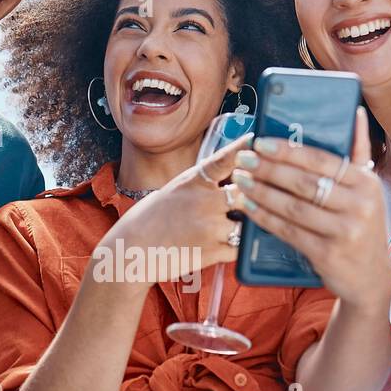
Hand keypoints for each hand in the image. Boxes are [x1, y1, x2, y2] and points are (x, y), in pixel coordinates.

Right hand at [101, 134, 248, 284]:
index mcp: (193, 181)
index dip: (244, 148)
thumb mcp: (174, 190)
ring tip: (237, 225)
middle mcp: (204, 201)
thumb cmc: (150, 220)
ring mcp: (210, 227)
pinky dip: (238, 246)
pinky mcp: (212, 252)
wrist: (131, 251)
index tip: (259, 139)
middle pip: (247, 190)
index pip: (225, 159)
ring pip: (248, 221)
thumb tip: (231, 181)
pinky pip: (240, 247)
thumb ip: (202, 185)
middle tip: (260, 194)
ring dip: (247, 223)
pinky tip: (228, 243)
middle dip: (256, 192)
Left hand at [229, 108, 390, 312]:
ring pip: (294, 207)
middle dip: (269, 169)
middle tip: (243, 160)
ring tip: (240, 181)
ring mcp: (345, 231)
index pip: (321, 160)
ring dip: (262, 192)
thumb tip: (354, 112)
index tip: (260, 142)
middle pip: (304, 182)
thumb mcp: (368, 190)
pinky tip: (249, 207)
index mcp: (366, 183)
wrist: (371, 277)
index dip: (288, 150)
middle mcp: (360, 205)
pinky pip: (289, 231)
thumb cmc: (363, 226)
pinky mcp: (328, 254)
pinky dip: (265, 218)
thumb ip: (358, 153)